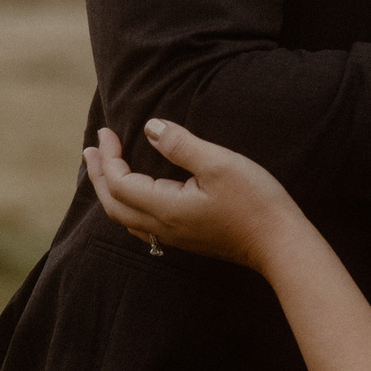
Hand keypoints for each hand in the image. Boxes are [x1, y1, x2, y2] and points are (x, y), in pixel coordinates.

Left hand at [82, 121, 308, 274]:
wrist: (280, 243)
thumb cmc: (254, 201)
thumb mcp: (218, 163)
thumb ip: (181, 144)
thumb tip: (151, 127)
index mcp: (165, 208)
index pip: (120, 183)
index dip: (108, 157)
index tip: (107, 131)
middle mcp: (163, 228)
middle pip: (114, 205)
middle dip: (99, 175)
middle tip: (90, 149)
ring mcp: (175, 237)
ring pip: (126, 218)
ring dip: (110, 191)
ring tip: (104, 169)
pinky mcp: (187, 238)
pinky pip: (142, 224)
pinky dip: (128, 204)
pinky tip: (136, 195)